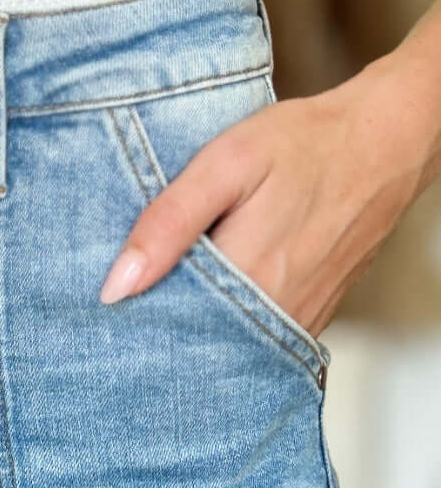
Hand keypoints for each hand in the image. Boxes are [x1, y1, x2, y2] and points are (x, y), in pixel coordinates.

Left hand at [99, 52, 434, 339]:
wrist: (384, 143)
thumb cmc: (306, 144)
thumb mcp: (226, 163)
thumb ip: (169, 222)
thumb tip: (116, 286)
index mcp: (249, 277)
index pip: (165, 325)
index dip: (131, 318)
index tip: (103, 307)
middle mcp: (276, 313)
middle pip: (194, 342)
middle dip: (156, 328)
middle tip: (123, 307)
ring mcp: (299, 320)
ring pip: (226, 343)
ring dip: (193, 326)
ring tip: (164, 296)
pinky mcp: (313, 316)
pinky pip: (257, 337)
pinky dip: (228, 323)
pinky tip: (209, 296)